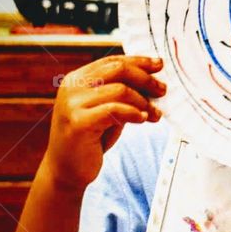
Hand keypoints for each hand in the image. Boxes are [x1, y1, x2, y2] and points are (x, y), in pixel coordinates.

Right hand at [43, 55, 165, 190]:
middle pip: (118, 70)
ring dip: (144, 102)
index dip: (139, 61)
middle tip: (163, 90)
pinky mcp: (78, 122)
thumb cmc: (92, 138)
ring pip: (120, 90)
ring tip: (155, 114)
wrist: (67, 170)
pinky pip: (114, 110)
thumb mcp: (109, 109)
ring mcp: (72, 104)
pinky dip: (133, 113)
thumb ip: (123, 93)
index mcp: (77, 79)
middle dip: (146, 79)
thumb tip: (155, 80)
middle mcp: (72, 87)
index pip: (113, 61)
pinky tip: (142, 119)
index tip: (160, 65)